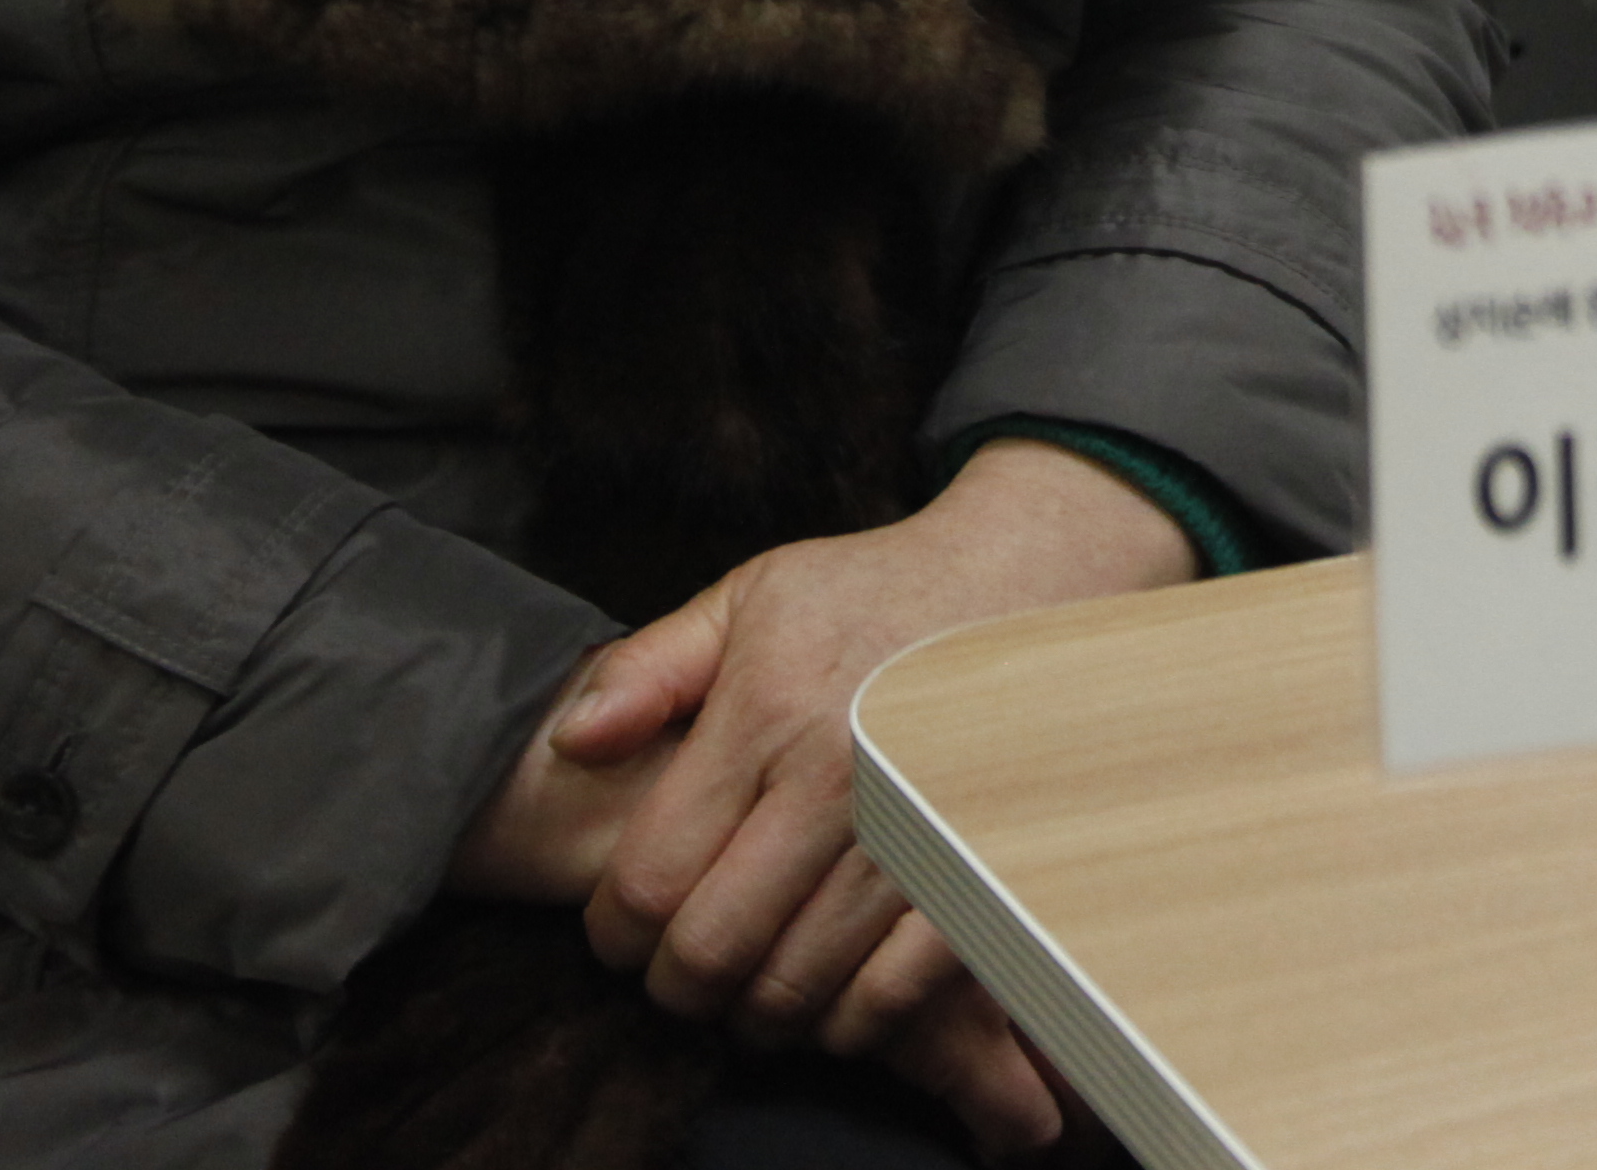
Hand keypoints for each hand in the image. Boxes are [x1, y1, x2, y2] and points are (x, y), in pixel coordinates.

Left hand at [553, 440, 1192, 1145]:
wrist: (1026, 579)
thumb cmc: (873, 594)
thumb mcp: (750, 598)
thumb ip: (647, 669)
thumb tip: (570, 744)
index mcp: (768, 711)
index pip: (649, 878)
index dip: (612, 932)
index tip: (619, 931)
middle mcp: (838, 780)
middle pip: (713, 950)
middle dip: (674, 984)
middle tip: (677, 971)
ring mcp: (914, 833)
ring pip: (796, 988)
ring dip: (754, 1009)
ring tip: (747, 982)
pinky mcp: (977, 870)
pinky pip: (890, 995)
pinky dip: (844, 1018)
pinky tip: (828, 988)